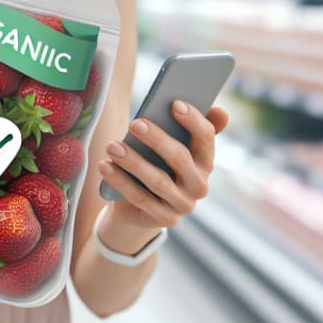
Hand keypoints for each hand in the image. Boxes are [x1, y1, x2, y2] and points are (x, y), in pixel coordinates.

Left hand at [97, 101, 228, 231]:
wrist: (141, 207)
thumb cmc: (155, 164)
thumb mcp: (168, 145)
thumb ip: (186, 127)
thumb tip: (218, 110)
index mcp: (205, 160)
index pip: (206, 137)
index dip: (193, 120)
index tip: (174, 103)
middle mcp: (199, 184)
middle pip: (180, 158)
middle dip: (157, 139)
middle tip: (134, 124)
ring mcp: (183, 204)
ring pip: (158, 181)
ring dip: (133, 162)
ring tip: (111, 146)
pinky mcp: (164, 218)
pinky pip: (140, 198)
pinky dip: (120, 181)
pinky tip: (104, 165)